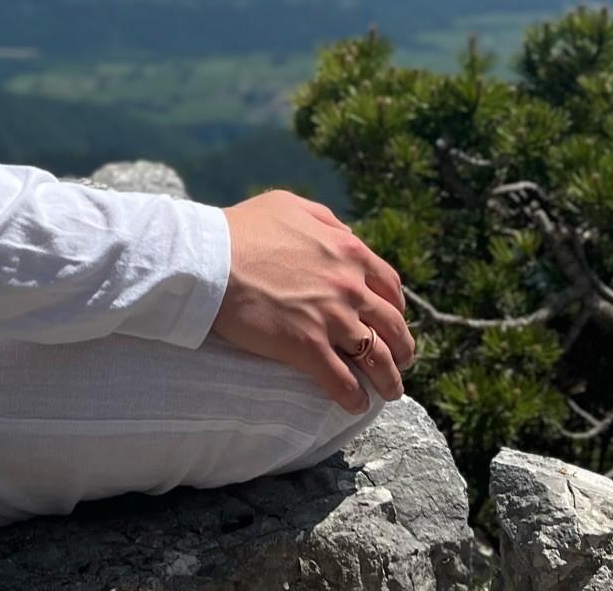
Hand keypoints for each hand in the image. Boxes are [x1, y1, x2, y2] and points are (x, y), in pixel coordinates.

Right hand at [210, 189, 416, 414]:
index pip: (388, 285)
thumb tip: (347, 235)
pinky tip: (355, 405)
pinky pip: (342, 381)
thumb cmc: (242, 228)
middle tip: (403, 360)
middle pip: (391, 325)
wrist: (209, 257)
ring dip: (389, 379)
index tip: (392, 319)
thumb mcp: (290, 206)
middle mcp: (348, 286)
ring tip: (390, 391)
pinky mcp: (307, 347)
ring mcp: (331, 318)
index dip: (395, 306)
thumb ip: (325, 220)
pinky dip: (353, 397)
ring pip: (376, 357)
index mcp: (347, 251)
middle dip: (403, 346)